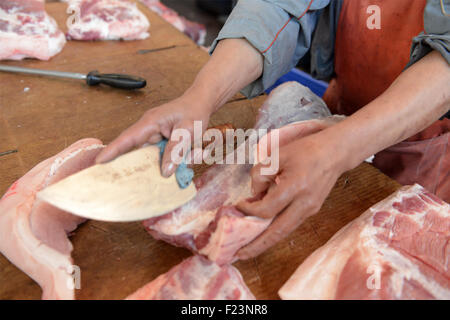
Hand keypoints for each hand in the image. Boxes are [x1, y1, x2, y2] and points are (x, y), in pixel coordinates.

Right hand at [95, 95, 210, 176]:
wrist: (202, 102)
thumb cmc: (194, 111)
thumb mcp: (187, 131)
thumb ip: (176, 150)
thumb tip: (165, 171)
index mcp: (150, 122)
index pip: (127, 138)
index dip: (113, 150)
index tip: (99, 162)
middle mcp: (148, 129)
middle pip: (134, 151)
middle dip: (131, 165)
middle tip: (122, 182)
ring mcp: (154, 136)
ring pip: (150, 156)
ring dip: (159, 163)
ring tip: (166, 171)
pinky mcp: (161, 141)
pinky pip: (160, 155)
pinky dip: (169, 161)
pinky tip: (184, 160)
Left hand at [236, 130, 344, 259]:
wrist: (335, 153)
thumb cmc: (305, 150)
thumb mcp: (278, 155)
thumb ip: (261, 174)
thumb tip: (253, 195)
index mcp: (296, 187)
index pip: (267, 209)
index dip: (249, 210)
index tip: (239, 205)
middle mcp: (305, 203)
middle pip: (278, 232)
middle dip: (257, 246)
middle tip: (238, 255)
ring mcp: (310, 210)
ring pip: (284, 232)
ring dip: (265, 243)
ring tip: (247, 250)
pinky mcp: (311, 211)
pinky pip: (290, 225)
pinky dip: (274, 231)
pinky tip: (262, 232)